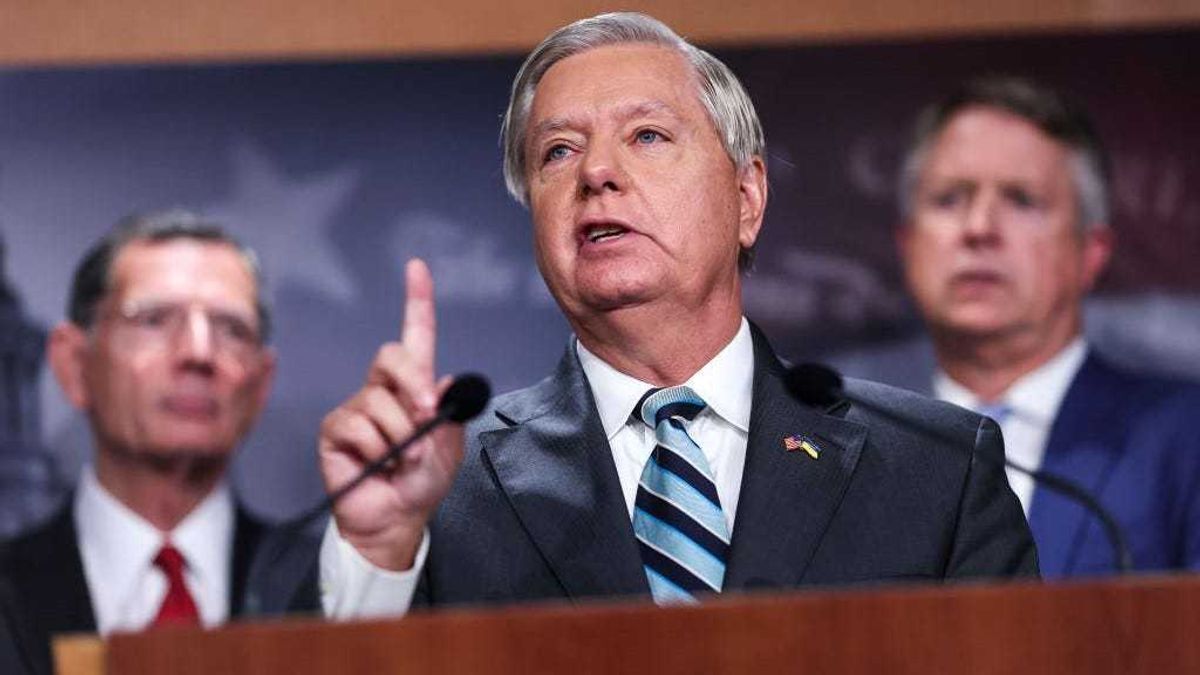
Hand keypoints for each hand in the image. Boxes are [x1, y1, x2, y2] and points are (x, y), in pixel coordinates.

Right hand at [317, 259, 464, 570]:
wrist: (395, 519)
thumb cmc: (421, 483)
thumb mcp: (449, 449)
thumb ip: (450, 415)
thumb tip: (445, 381)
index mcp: (415, 387)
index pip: (415, 336)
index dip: (416, 301)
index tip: (416, 268)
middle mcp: (383, 390)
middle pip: (391, 356)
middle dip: (413, 381)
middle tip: (426, 414)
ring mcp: (356, 408)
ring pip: (380, 401)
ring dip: (401, 434)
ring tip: (404, 460)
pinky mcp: (335, 430)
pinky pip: (358, 426)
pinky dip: (377, 448)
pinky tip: (378, 464)